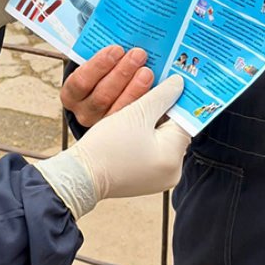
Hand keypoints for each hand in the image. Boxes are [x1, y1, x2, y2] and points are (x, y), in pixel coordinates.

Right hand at [35, 75, 190, 217]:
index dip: (177, 100)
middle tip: (154, 92)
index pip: (185, 121)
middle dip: (163, 112)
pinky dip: (144, 139)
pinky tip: (131, 128)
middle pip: (173, 132)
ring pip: (161, 141)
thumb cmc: (107, 145)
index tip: (171, 84)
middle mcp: (172, 173)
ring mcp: (158, 180)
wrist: (79, 176)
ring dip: (152, 124)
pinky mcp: (144, 181)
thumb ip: (162, 96)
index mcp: (173, 159)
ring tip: (139, 108)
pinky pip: (151, 153)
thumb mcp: (136, 113)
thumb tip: (179, 83)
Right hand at [61, 45, 153, 128]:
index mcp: (71, 94)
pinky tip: (156, 91)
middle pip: (102, 96)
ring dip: (136, 89)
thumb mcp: (96, 65)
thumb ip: (106, 55)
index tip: (117, 49)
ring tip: (147, 72)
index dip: (99, 65)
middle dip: (122, 73)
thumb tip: (124, 36)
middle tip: (139, 54)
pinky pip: (135, 120)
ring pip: (119, 110)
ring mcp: (104, 127)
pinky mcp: (124, 133)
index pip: (81, 82)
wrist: (106, 94)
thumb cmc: (102, 75)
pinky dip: (146, 104)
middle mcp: (84, 113)